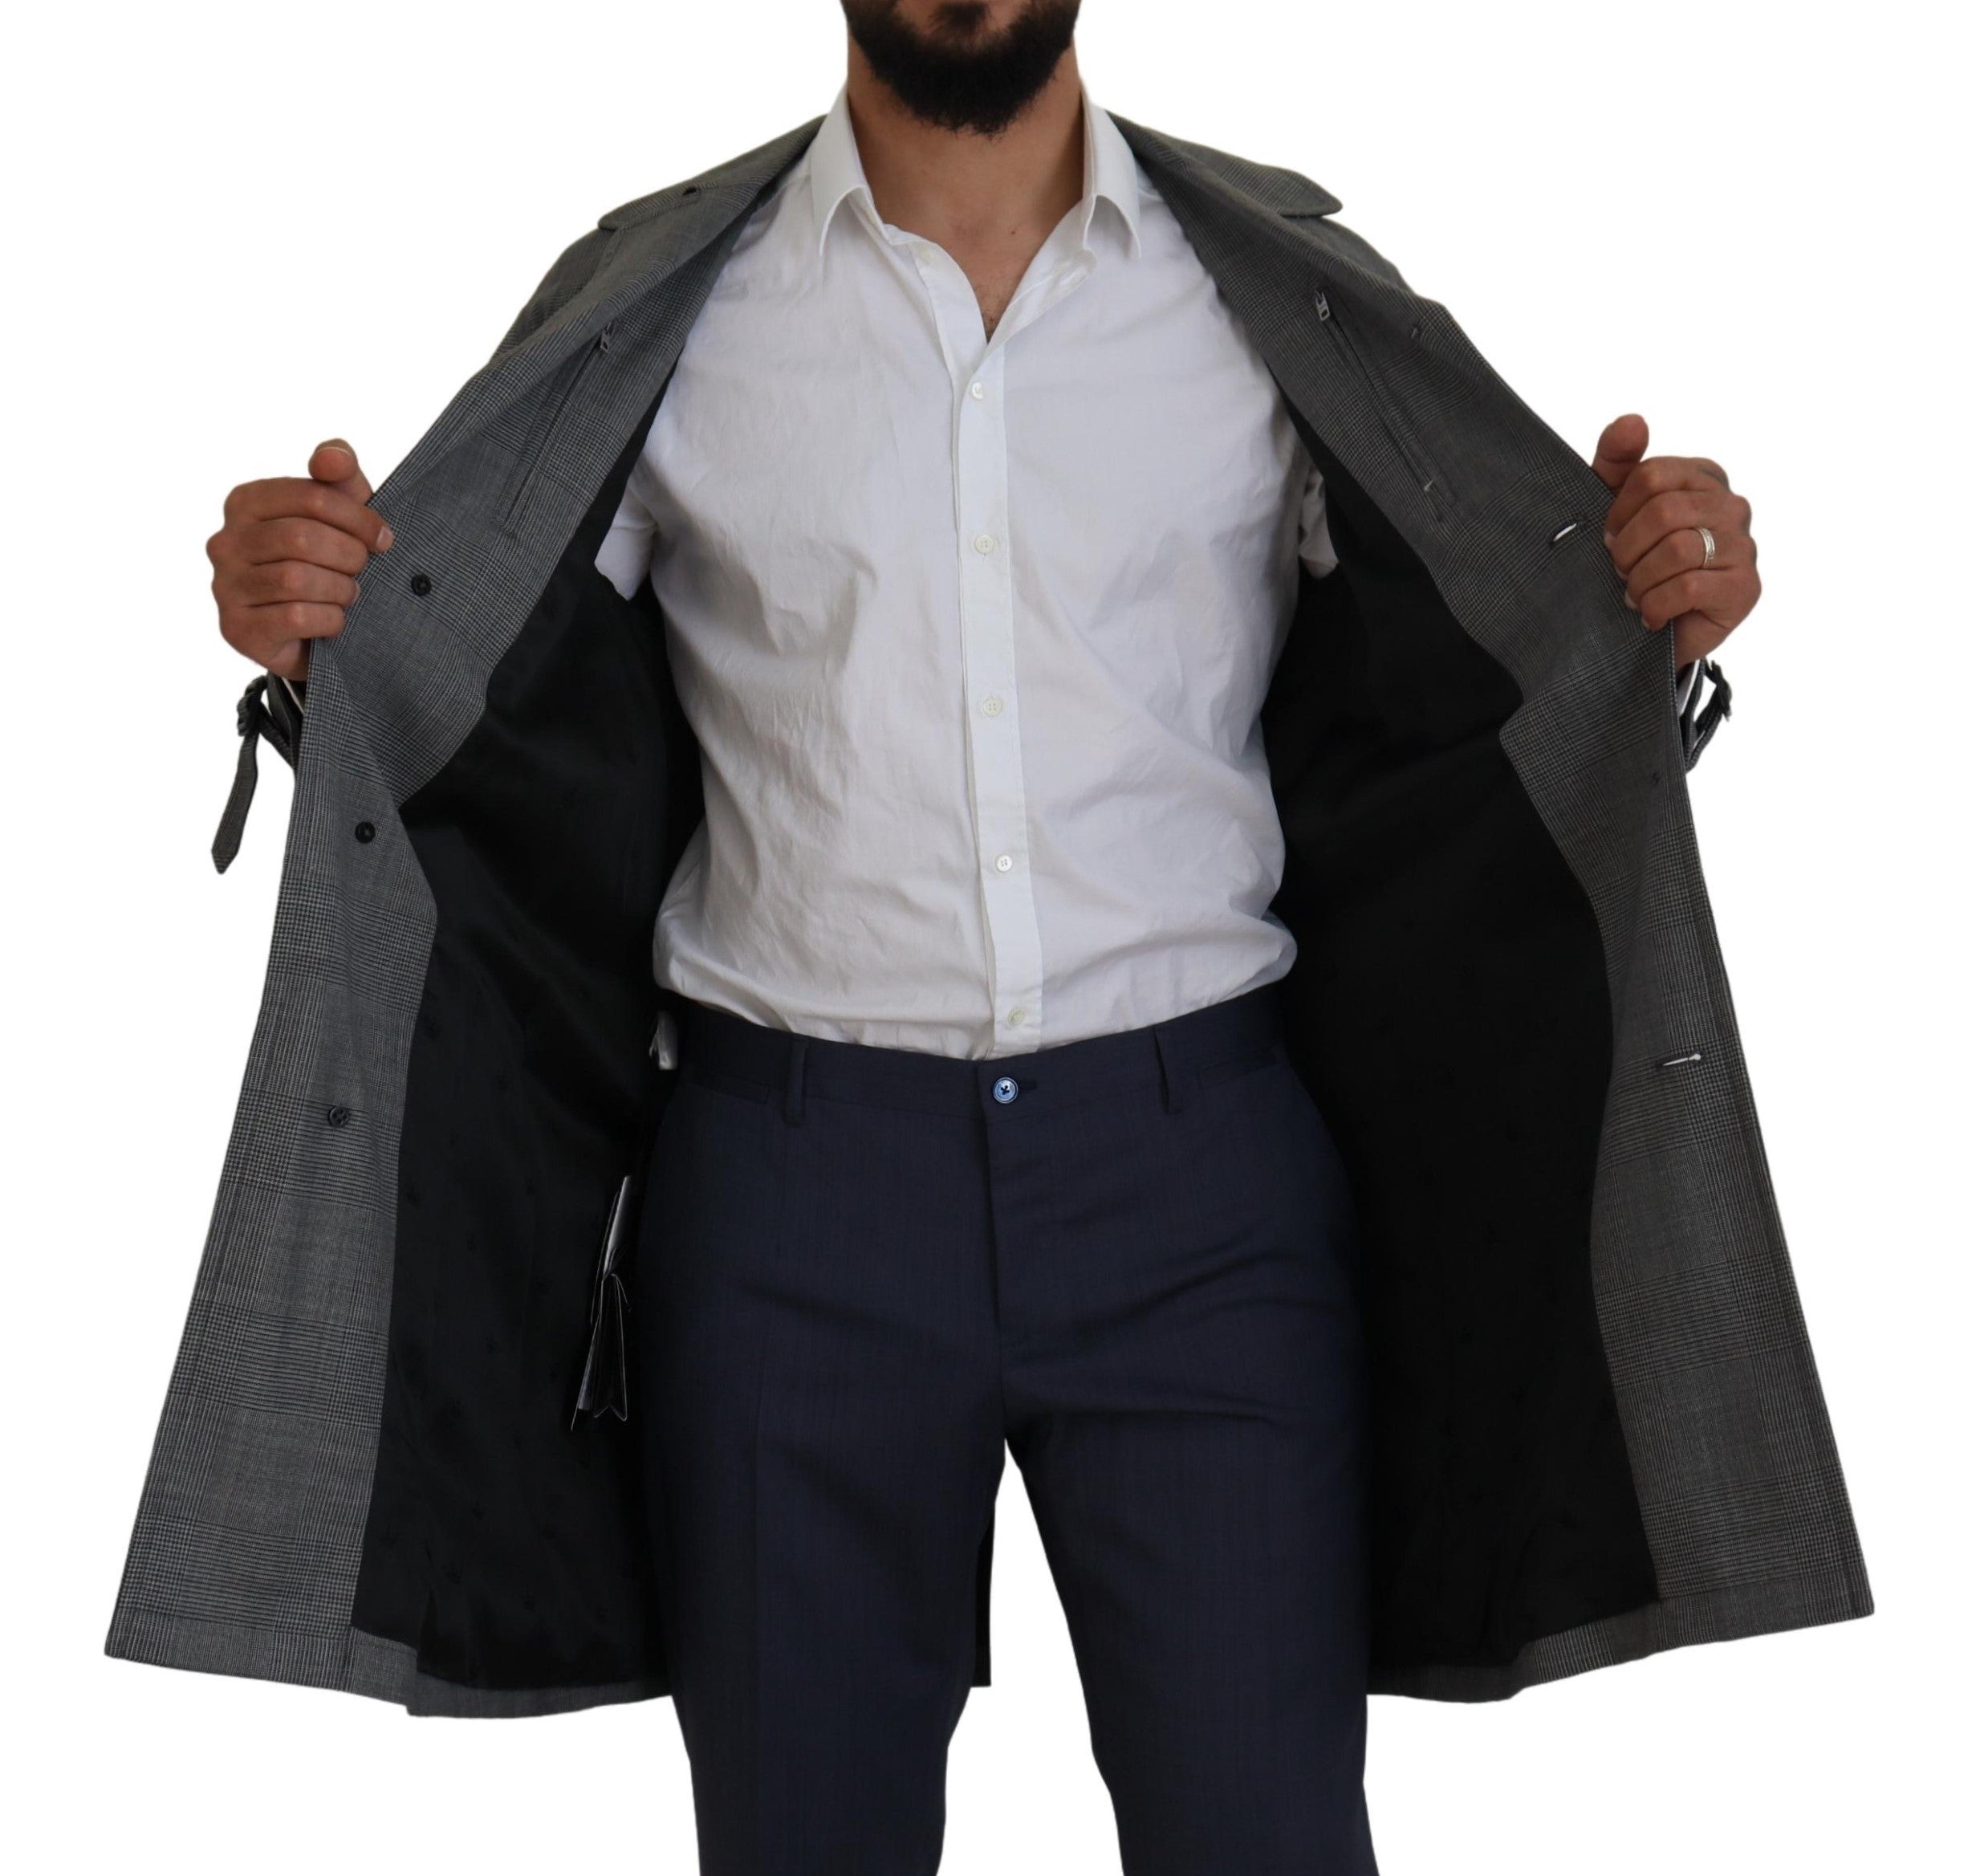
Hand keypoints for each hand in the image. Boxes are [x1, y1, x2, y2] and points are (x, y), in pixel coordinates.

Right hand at [208, 440, 392, 682]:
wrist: (313, 634)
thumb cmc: (327, 562)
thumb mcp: (340, 512)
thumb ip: (339, 473)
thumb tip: (333, 456)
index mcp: (246, 503)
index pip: (310, 496)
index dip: (357, 518)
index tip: (383, 538)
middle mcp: (225, 541)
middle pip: (302, 538)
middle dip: (348, 556)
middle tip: (362, 570)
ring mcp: (225, 586)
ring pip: (296, 579)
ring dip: (339, 590)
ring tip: (348, 594)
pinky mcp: (237, 628)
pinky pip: (294, 617)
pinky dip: (328, 620)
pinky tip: (333, 620)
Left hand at [1591, 413, 1759, 670]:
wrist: (1650, 631)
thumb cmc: (1636, 563)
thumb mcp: (1614, 509)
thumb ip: (1617, 462)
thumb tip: (1632, 420)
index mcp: (1703, 478)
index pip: (1651, 475)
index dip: (1618, 511)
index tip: (1610, 536)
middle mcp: (1732, 505)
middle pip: (1664, 511)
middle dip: (1628, 549)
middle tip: (1621, 570)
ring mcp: (1744, 546)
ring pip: (1678, 549)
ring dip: (1641, 580)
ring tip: (1636, 594)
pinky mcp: (1745, 588)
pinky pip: (1688, 587)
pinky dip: (1656, 605)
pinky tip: (1652, 615)